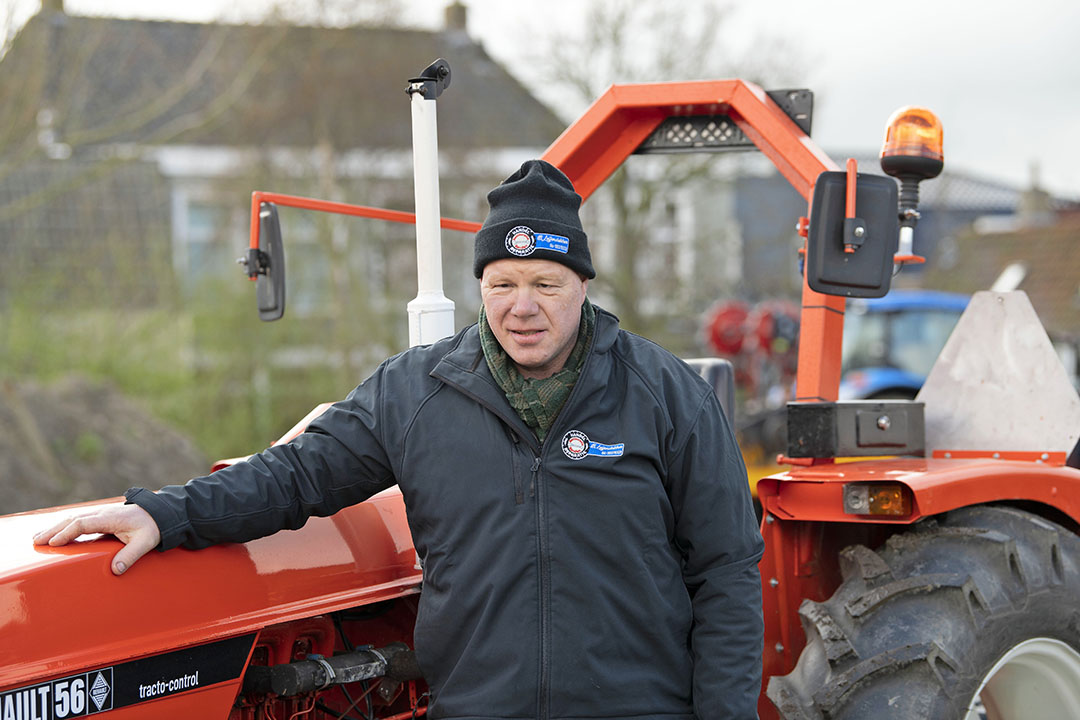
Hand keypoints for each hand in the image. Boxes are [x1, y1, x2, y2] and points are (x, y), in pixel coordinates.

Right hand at [33, 503, 161, 575]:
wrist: (160, 513)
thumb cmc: (152, 527)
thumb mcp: (145, 542)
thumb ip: (131, 555)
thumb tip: (116, 570)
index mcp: (110, 518)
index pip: (83, 523)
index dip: (67, 533)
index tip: (53, 543)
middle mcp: (102, 514)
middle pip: (72, 520)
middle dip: (53, 530)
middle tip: (36, 542)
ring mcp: (100, 514)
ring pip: (73, 519)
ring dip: (55, 527)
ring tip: (38, 538)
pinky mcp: (101, 518)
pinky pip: (78, 521)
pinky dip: (64, 526)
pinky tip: (54, 534)